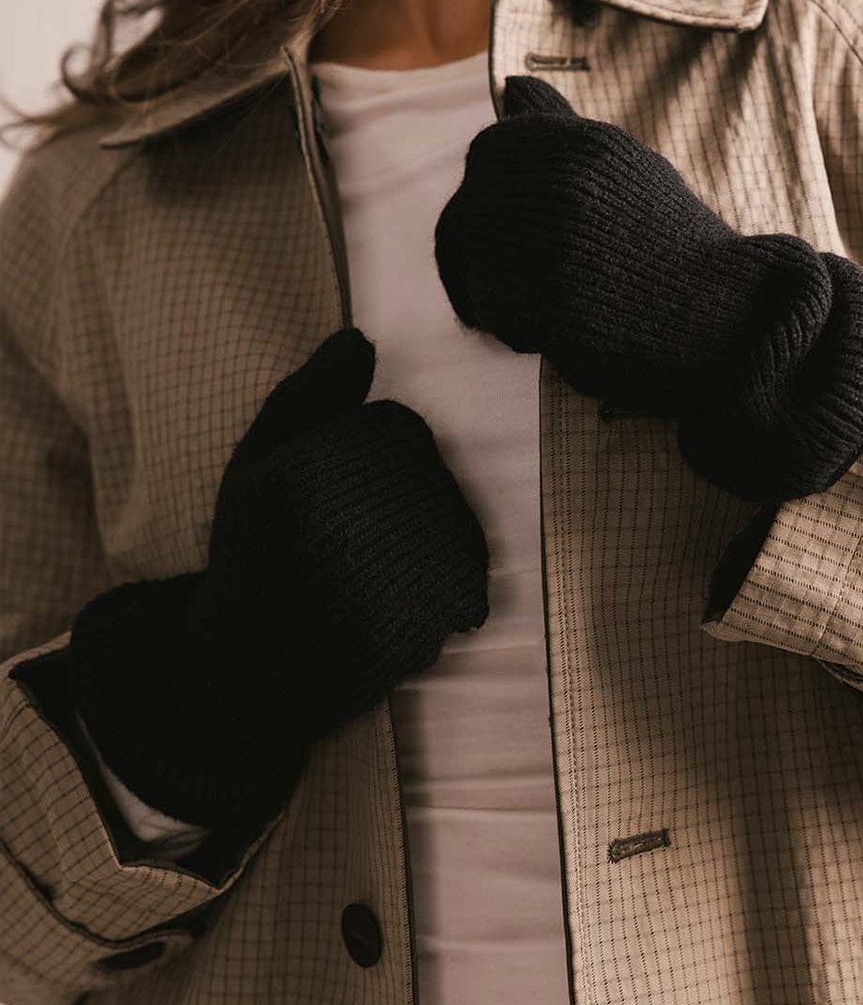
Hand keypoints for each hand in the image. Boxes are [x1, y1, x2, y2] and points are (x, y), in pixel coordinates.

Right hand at [69, 328, 489, 827]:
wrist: (254, 666)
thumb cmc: (256, 551)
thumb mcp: (257, 462)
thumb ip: (309, 397)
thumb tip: (361, 338)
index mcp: (314, 471)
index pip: (399, 428)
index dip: (370, 454)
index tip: (333, 492)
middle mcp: (359, 520)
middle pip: (431, 472)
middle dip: (400, 494)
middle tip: (348, 536)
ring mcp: (400, 576)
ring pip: (454, 520)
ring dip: (427, 537)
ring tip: (369, 569)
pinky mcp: (427, 625)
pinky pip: (467, 575)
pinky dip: (447, 581)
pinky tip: (398, 595)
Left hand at [435, 76, 862, 502]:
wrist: (721, 313)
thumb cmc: (668, 243)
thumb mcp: (621, 166)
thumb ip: (558, 127)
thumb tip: (509, 84)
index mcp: (582, 145)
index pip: (490, 152)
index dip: (490, 193)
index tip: (519, 224)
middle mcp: (564, 185)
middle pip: (473, 211)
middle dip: (486, 247)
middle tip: (533, 276)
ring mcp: (555, 246)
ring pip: (476, 263)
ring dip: (498, 289)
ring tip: (550, 300)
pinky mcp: (552, 302)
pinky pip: (492, 309)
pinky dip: (513, 324)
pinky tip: (553, 328)